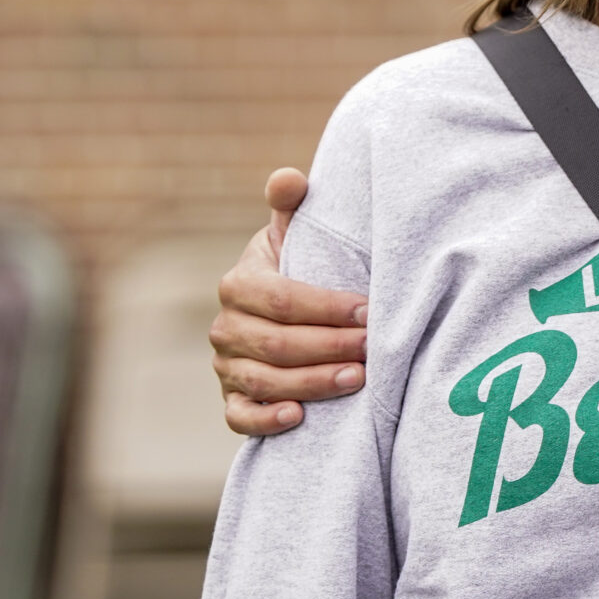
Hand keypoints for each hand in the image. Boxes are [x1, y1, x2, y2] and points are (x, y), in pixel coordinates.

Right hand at [211, 169, 368, 435]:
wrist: (283, 310)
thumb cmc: (300, 265)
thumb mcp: (295, 233)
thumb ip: (292, 205)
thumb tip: (289, 179)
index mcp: (239, 282)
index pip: (281, 299)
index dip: (326, 307)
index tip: (368, 310)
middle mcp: (226, 326)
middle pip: (276, 343)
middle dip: (328, 347)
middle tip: (372, 349)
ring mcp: (226, 365)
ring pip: (263, 380)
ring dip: (312, 383)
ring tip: (358, 380)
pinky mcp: (232, 398)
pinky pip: (240, 417)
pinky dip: (265, 419)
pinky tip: (299, 417)